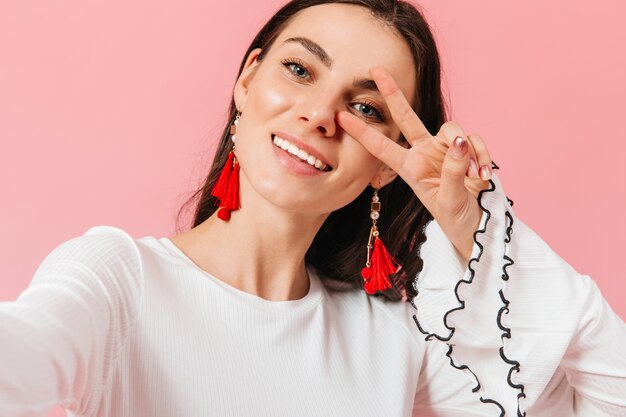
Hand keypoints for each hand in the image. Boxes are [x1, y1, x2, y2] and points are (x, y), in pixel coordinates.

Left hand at [337, 66, 492, 260]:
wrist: (476, 222)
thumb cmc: (455, 215)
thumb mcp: (449, 200)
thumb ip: (453, 171)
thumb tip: (461, 142)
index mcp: (409, 168)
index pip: (381, 146)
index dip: (362, 131)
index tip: (341, 116)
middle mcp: (424, 152)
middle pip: (407, 116)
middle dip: (393, 92)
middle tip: (377, 69)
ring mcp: (446, 148)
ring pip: (453, 130)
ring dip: (467, 153)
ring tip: (475, 179)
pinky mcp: (468, 147)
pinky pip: (474, 140)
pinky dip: (481, 157)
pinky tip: (483, 176)